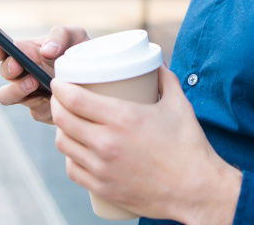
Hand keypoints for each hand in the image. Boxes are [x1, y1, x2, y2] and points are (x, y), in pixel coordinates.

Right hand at [0, 25, 88, 123]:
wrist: (99, 80)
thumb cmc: (82, 53)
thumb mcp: (75, 37)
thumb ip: (60, 35)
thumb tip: (46, 51)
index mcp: (25, 52)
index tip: (0, 49)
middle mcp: (22, 73)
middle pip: (4, 72)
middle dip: (9, 68)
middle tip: (19, 66)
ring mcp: (28, 93)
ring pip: (6, 96)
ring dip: (16, 89)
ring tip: (33, 82)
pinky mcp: (40, 111)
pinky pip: (34, 111)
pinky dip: (44, 104)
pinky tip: (56, 99)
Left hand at [50, 67, 241, 223]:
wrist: (196, 190)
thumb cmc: (188, 147)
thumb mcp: (178, 104)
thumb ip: (166, 78)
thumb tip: (155, 63)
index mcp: (122, 118)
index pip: (74, 99)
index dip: (60, 88)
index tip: (59, 82)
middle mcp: (106, 143)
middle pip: (63, 120)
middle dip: (57, 105)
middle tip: (62, 99)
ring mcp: (102, 168)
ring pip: (64, 144)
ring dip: (61, 130)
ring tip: (67, 123)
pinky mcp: (102, 187)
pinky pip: (72, 170)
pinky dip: (69, 157)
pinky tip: (75, 150)